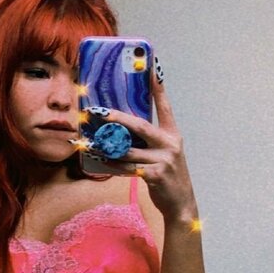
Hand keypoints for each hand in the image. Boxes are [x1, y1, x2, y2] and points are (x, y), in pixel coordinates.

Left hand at [89, 75, 197, 220]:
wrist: (181, 203)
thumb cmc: (168, 175)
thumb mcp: (166, 153)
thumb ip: (150, 140)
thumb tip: (124, 128)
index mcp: (173, 135)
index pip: (165, 107)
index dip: (158, 88)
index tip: (151, 69)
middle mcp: (170, 144)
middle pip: (141, 126)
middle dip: (118, 118)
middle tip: (100, 112)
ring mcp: (163, 160)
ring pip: (129, 150)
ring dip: (108, 146)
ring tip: (92, 141)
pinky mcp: (155, 176)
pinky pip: (128, 167)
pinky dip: (114, 164)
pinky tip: (102, 161)